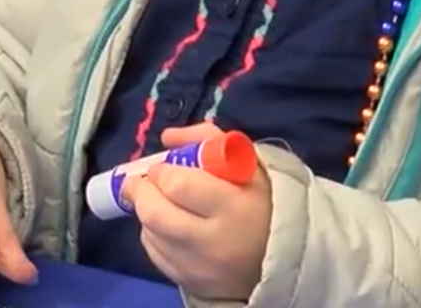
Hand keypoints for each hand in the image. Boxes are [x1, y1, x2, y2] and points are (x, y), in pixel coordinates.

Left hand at [124, 123, 271, 301]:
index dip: (162, 172)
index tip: (162, 167)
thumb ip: (208, 140)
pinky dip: (153, 236)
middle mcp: (214, 242)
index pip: (179, 185)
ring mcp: (199, 267)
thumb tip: (168, 138)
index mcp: (234, 207)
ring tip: (158, 202)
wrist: (280, 256)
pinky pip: (155, 255)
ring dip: (146, 213)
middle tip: (141, 182)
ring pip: (151, 234)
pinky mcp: (189, 282)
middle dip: (140, 192)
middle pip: (155, 214)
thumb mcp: (246, 165)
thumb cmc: (260, 202)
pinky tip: (166, 227)